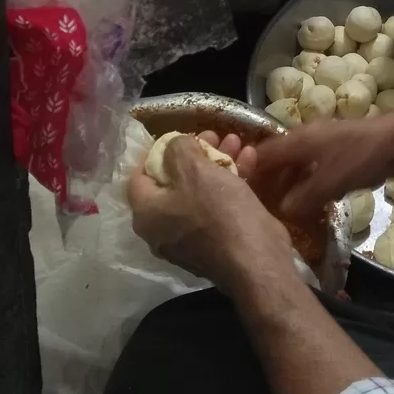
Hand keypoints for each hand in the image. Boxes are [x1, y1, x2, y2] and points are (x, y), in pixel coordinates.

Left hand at [129, 132, 292, 293]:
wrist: (254, 258)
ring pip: (199, 190)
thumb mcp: (194, 168)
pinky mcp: (215, 240)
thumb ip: (178, 149)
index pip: (139, 177)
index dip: (156, 151)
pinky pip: (216, 204)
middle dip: (195, 153)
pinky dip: (229, 180)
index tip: (178, 136)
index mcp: (147, 214)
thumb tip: (174, 145)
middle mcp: (162, 229)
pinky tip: (249, 158)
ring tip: (236, 141)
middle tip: (213, 136)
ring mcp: (189, 237)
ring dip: (217, 163)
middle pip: (173, 182)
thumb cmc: (217, 210)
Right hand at [254, 116, 393, 221]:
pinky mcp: (342, 156)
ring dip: (290, 187)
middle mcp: (308, 139)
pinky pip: (316, 172)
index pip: (263, 154)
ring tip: (280, 213)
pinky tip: (310, 207)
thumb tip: (281, 211)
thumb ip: (302, 198)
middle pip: (279, 160)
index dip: (249, 172)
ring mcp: (326, 146)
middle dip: (269, 183)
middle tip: (258, 210)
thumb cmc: (361, 157)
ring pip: (298, 167)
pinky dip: (309, 187)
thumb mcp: (328, 182)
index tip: (237, 196)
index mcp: (299, 139)